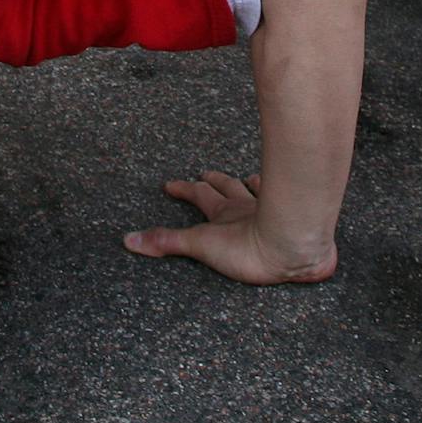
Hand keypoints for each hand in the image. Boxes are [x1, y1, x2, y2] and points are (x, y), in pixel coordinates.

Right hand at [122, 170, 337, 286]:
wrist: (292, 244)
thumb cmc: (247, 248)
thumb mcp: (200, 246)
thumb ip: (167, 242)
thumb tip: (129, 239)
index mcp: (222, 213)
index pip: (197, 194)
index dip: (183, 189)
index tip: (170, 184)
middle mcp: (244, 206)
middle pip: (224, 188)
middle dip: (211, 182)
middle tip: (204, 173)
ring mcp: (268, 211)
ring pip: (253, 191)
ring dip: (245, 185)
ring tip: (244, 178)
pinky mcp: (289, 219)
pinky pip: (284, 202)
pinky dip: (281, 196)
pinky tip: (283, 192)